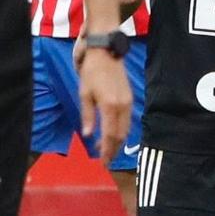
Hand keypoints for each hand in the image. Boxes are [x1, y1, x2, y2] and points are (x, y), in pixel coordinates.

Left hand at [78, 48, 133, 163]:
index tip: (103, 162)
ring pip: (126, 129)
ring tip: (107, 149)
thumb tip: (88, 135)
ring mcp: (128, 102)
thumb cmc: (91, 72)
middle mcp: (122, 106)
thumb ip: (88, 116)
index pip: (110, 135)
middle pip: (121, 135)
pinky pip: (127, 120)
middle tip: (105, 160)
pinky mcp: (130, 98)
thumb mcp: (84, 94)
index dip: (107, 150)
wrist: (105, 53)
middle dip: (113, 149)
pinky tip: (113, 133)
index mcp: (110, 106)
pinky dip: (121, 130)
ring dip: (118, 141)